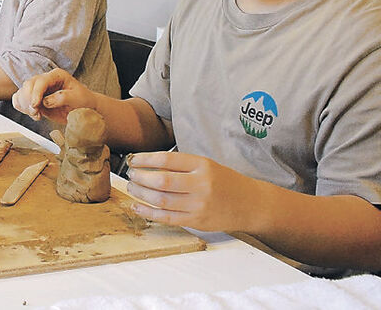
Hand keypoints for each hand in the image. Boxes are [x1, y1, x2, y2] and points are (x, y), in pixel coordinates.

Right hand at [12, 68, 95, 122]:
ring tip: (37, 115)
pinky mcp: (34, 99)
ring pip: (22, 92)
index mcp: (56, 76)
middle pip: (28, 85)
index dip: (36, 93)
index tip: (35, 105)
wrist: (83, 109)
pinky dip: (21, 106)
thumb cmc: (83, 101)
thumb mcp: (77, 98)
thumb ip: (62, 98)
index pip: (41, 81)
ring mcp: (38, 89)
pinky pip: (20, 99)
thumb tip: (45, 101)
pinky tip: (32, 113)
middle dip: (28, 100)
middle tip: (36, 113)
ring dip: (25, 105)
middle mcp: (45, 80)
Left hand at [126, 151, 264, 232]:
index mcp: (203, 165)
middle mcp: (201, 185)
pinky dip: (148, 213)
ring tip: (132, 188)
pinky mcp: (197, 221)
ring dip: (141, 194)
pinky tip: (137, 206)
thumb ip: (181, 165)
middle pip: (162, 182)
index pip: (167, 160)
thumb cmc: (224, 182)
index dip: (145, 160)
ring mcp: (199, 205)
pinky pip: (166, 218)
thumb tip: (146, 164)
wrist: (250, 204)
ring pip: (161, 200)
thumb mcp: (206, 165)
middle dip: (140, 178)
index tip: (133, 160)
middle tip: (130, 175)